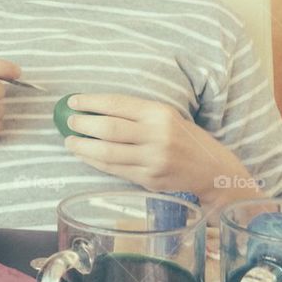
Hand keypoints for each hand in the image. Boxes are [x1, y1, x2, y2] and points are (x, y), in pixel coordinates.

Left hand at [62, 94, 249, 200]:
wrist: (212, 170)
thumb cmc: (183, 138)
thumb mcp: (166, 116)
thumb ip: (135, 113)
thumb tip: (92, 109)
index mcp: (160, 113)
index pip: (117, 104)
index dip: (91, 102)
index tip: (72, 101)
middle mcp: (157, 136)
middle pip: (109, 129)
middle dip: (83, 124)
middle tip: (68, 122)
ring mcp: (153, 160)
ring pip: (107, 152)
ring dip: (82, 146)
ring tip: (69, 141)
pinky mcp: (149, 179)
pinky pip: (114, 169)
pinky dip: (94, 161)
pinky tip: (84, 155)